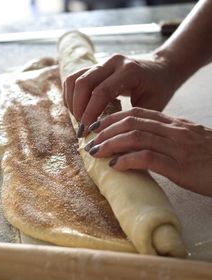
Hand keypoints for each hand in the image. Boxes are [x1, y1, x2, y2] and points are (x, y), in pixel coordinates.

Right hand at [63, 53, 180, 132]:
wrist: (162, 68)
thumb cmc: (160, 88)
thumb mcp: (153, 106)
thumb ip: (133, 120)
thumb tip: (114, 141)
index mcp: (129, 71)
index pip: (101, 92)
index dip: (90, 113)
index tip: (86, 132)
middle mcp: (114, 62)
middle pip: (83, 83)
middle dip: (78, 109)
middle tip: (82, 129)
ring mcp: (103, 61)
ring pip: (74, 78)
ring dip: (72, 102)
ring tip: (79, 120)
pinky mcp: (96, 65)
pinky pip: (75, 77)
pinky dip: (71, 95)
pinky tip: (77, 110)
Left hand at [85, 107, 211, 195]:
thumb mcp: (190, 142)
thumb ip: (169, 138)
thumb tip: (144, 144)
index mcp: (175, 124)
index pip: (139, 113)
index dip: (114, 117)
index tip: (99, 125)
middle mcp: (174, 131)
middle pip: (133, 121)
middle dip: (107, 128)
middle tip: (90, 138)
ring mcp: (177, 147)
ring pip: (136, 136)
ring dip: (111, 143)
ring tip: (95, 152)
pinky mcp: (180, 166)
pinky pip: (148, 158)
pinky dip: (128, 160)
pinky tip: (115, 166)